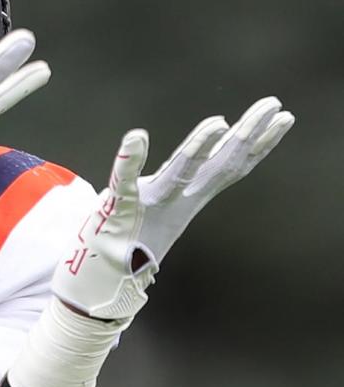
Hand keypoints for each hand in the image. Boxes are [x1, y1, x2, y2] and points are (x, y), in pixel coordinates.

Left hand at [57, 98, 294, 324]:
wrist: (103, 280)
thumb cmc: (133, 238)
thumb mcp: (166, 201)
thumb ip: (184, 176)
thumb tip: (207, 149)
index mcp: (190, 196)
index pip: (232, 163)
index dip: (259, 141)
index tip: (282, 117)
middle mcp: (179, 199)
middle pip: (220, 162)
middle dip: (248, 133)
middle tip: (275, 106)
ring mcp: (152, 203)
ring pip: (181, 170)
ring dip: (199, 146)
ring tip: (221, 122)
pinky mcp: (120, 208)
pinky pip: (123, 181)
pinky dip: (129, 160)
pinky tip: (135, 136)